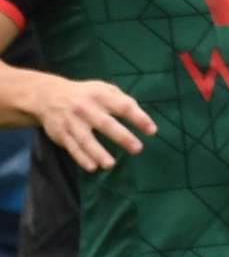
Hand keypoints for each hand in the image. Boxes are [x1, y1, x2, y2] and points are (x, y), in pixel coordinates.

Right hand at [35, 76, 155, 171]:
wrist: (48, 95)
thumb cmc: (87, 95)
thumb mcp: (104, 89)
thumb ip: (123, 101)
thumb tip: (142, 119)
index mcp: (100, 96)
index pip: (123, 106)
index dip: (138, 118)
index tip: (152, 131)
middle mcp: (85, 108)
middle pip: (105, 124)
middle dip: (122, 137)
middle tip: (137, 149)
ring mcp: (72, 122)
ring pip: (85, 139)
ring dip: (97, 152)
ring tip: (110, 165)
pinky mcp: (61, 133)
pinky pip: (72, 147)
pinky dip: (81, 158)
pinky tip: (92, 167)